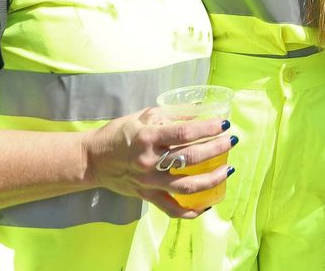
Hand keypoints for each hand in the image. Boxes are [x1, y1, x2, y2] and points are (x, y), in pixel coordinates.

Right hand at [85, 108, 235, 219]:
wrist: (94, 159)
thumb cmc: (119, 133)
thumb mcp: (143, 116)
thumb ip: (170, 115)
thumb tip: (199, 112)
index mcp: (148, 137)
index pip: (184, 133)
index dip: (207, 128)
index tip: (224, 124)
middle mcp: (149, 161)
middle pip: (191, 158)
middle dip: (216, 149)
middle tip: (231, 141)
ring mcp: (149, 182)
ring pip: (187, 186)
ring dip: (212, 179)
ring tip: (228, 170)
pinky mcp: (147, 196)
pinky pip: (172, 209)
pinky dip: (191, 211)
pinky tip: (207, 204)